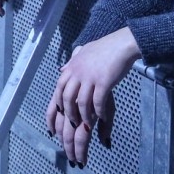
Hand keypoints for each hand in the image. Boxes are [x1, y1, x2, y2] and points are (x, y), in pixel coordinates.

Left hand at [45, 28, 140, 164]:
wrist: (119, 44)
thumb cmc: (103, 50)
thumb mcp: (82, 54)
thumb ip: (71, 63)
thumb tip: (62, 70)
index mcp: (70, 69)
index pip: (57, 91)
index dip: (55, 109)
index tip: (54, 125)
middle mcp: (76, 73)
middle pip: (66, 100)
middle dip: (68, 118)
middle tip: (72, 129)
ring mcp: (89, 77)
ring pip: (80, 102)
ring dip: (82, 117)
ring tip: (85, 128)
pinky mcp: (103, 81)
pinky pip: (97, 101)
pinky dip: (97, 112)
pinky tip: (100, 120)